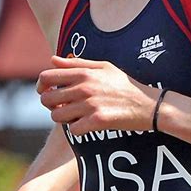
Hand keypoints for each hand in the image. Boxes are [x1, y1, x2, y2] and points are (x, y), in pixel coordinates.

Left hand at [37, 55, 157, 135]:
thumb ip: (77, 63)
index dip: (41, 86)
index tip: (46, 92)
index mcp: (84, 73)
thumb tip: (53, 60)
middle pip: (47, 99)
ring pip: (57, 116)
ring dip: (63, 119)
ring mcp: (90, 105)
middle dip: (51, 105)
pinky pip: (73, 130)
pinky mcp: (98, 121)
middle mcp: (85, 88)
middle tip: (62, 107)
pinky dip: (78, 130)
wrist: (149, 105)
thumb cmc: (126, 85)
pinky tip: (87, 125)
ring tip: (75, 116)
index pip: (46, 77)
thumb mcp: (104, 67)